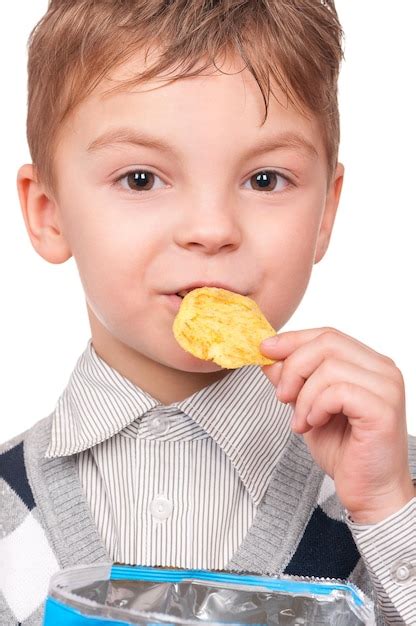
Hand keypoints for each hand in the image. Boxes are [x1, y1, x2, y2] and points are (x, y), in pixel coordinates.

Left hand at [260, 327, 414, 523]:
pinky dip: (317, 406)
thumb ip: (292, 381)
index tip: (264, 350)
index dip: (293, 340)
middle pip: (327, 343)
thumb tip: (268, 356)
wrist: (369, 493)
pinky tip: (315, 424)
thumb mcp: (307, 407)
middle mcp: (382, 369)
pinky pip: (339, 391)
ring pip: (329, 367)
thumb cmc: (345, 451)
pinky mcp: (383, 409)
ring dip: (304, 396)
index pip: (327, 335)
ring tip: (301, 421)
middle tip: (281, 396)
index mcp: (368, 364)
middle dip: (294, 367)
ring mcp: (387, 387)